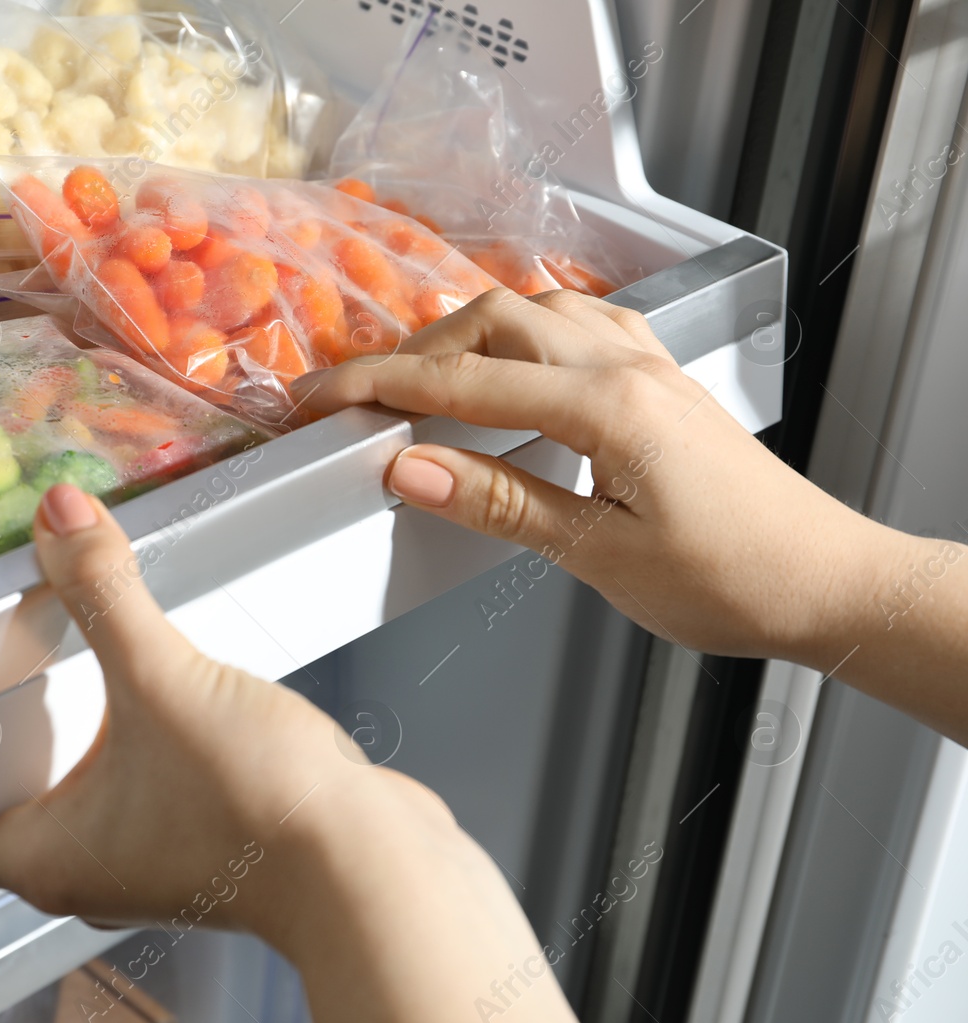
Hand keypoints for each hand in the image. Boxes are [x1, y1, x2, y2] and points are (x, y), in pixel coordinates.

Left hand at [0, 484, 602, 1022]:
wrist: (375, 867)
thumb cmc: (264, 815)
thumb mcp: (164, 679)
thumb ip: (104, 591)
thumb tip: (62, 519)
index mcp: (45, 857)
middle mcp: (87, 869)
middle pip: (7, 790)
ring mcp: (145, 857)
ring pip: (78, 781)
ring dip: (68, 718)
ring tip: (58, 642)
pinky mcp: (199, 834)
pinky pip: (137, 775)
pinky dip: (128, 727)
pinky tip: (145, 675)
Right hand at [293, 288, 967, 725]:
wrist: (826, 583)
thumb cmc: (733, 580)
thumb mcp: (600, 555)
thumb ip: (500, 503)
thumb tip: (412, 470)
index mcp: (608, 406)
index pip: (463, 381)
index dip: (381, 387)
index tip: (323, 400)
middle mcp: (628, 366)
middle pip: (493, 320)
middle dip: (414, 351)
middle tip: (359, 397)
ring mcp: (648, 365)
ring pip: (534, 312)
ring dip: (465, 337)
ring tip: (417, 383)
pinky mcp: (660, 381)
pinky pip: (577, 325)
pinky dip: (520, 335)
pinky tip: (507, 366)